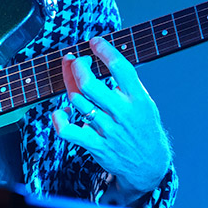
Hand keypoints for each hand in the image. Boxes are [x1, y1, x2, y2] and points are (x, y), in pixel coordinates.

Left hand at [51, 37, 170, 203]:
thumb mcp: (146, 102)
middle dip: (76, 66)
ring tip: (69, 76)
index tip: (94, 41)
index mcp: (138, 99)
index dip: (104, 50)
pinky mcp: (95, 145)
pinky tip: (60, 111)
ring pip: (77, 101)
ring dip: (68, 84)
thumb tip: (106, 57)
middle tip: (75, 60)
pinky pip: (68, 131)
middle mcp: (122, 113)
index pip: (120, 68)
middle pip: (89, 83)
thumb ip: (128, 84)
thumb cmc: (144, 129)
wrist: (149, 166)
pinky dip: (58, 119)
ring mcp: (107, 130)